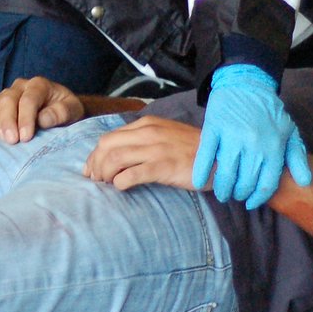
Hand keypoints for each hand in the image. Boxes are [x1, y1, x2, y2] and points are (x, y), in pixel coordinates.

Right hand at [0, 77, 85, 143]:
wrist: (60, 111)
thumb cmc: (66, 111)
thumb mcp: (72, 110)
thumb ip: (60, 113)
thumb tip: (42, 120)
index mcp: (38, 85)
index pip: (28, 99)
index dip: (25, 118)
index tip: (26, 137)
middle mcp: (19, 87)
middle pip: (7, 100)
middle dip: (8, 122)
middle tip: (12, 141)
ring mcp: (5, 96)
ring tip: (4, 140)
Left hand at [84, 116, 201, 189]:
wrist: (220, 156)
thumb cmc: (192, 150)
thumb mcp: (165, 135)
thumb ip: (144, 140)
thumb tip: (119, 155)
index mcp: (147, 124)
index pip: (108, 138)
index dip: (95, 156)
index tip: (91, 170)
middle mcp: (148, 133)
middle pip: (106, 146)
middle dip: (95, 165)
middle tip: (96, 180)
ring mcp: (156, 149)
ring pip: (115, 159)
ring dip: (105, 174)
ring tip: (107, 184)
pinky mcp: (164, 166)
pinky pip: (131, 174)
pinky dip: (120, 182)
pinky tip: (122, 187)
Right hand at [191, 64, 311, 209]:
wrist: (247, 83)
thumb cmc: (269, 111)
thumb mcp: (290, 132)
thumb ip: (298, 158)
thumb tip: (305, 183)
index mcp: (273, 147)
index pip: (266, 184)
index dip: (258, 198)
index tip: (251, 203)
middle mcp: (254, 144)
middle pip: (245, 182)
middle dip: (240, 194)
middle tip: (236, 195)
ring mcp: (232, 136)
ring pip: (225, 174)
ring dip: (222, 189)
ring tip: (222, 192)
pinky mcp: (213, 129)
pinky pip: (205, 156)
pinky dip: (201, 172)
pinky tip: (199, 182)